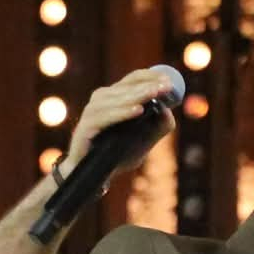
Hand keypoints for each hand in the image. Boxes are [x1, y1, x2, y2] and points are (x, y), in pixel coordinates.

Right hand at [62, 68, 177, 173]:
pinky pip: (104, 117)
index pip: (132, 80)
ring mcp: (91, 113)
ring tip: (154, 93)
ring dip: (136, 95)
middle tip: (165, 85)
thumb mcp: (145, 141)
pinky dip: (121, 112)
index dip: (150, 77)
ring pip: (114, 99)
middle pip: (125, 87)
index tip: (169, 80)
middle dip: (147, 85)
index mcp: (114, 99)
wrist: (96, 176)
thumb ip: (158, 126)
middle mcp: (100, 101)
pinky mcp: (85, 128)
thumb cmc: (119, 155)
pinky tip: (138, 110)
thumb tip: (169, 109)